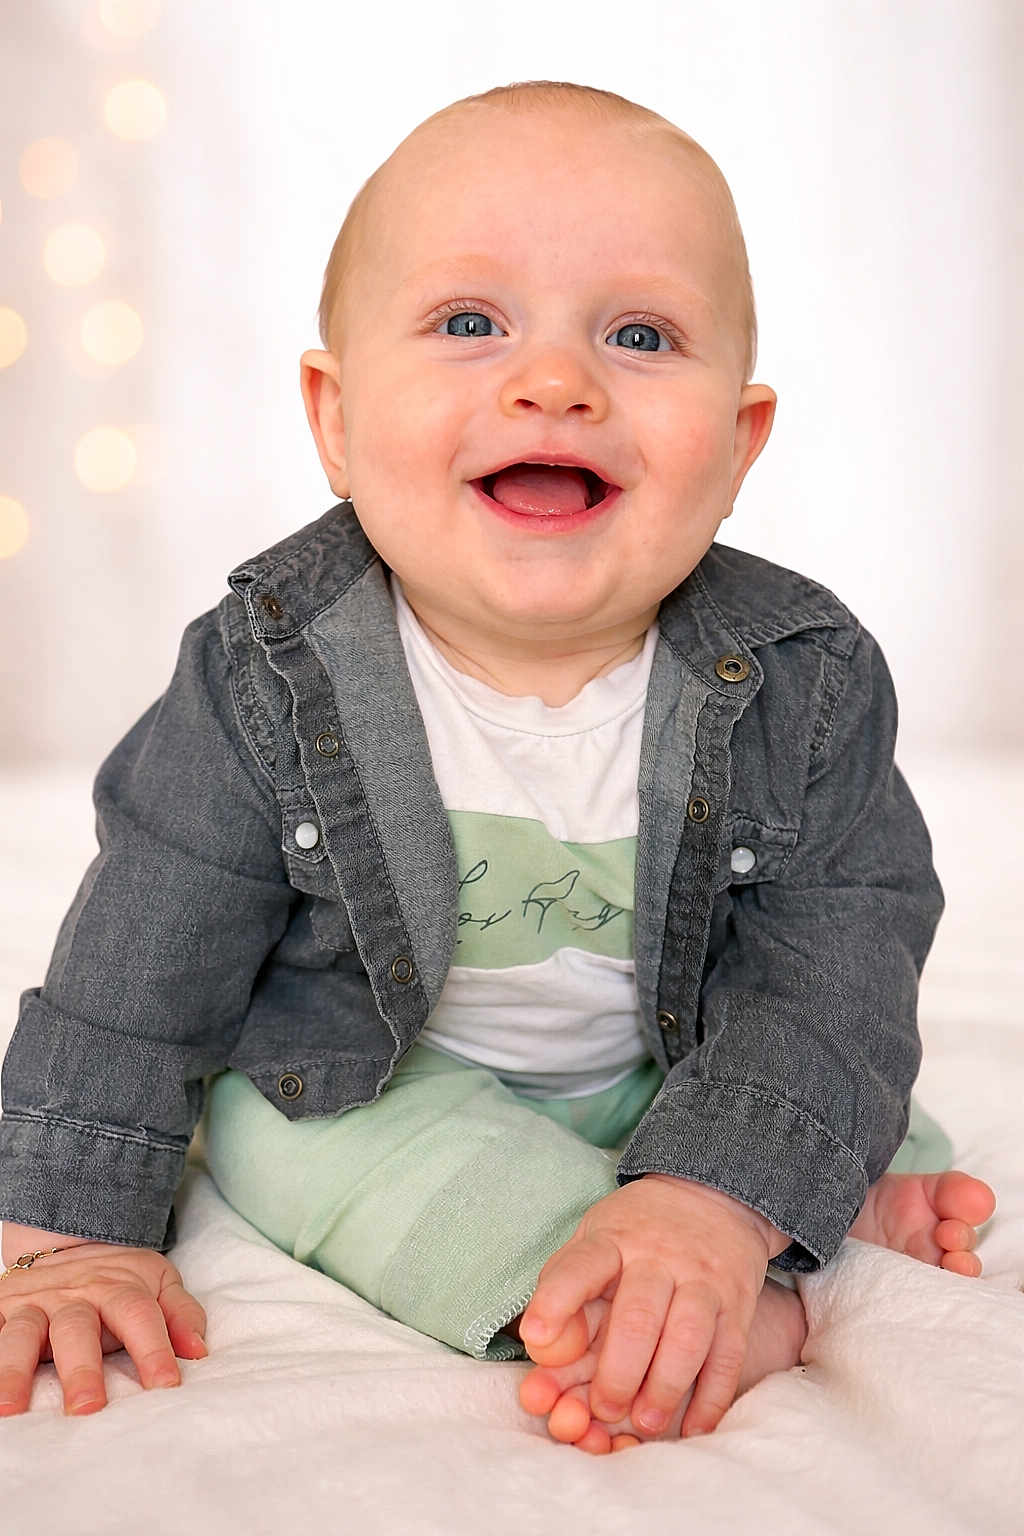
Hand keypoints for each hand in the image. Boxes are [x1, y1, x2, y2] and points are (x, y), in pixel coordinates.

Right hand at [0, 1243, 207, 1415]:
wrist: (65, 1238)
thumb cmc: (116, 1277)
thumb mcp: (157, 1282)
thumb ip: (181, 1314)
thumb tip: (198, 1351)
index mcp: (116, 1286)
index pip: (139, 1316)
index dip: (154, 1350)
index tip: (166, 1386)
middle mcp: (71, 1295)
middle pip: (77, 1329)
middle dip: (82, 1370)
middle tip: (88, 1409)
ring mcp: (31, 1304)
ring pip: (22, 1333)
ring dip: (14, 1370)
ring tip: (10, 1409)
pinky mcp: (0, 1311)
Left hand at [519, 1174, 785, 1437]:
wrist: (709, 1196)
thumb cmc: (635, 1234)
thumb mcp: (594, 1239)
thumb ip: (564, 1286)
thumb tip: (538, 1346)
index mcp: (613, 1238)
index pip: (582, 1265)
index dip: (557, 1300)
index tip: (537, 1337)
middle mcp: (659, 1256)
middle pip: (639, 1315)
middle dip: (618, 1372)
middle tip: (603, 1410)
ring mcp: (703, 1278)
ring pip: (688, 1337)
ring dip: (665, 1387)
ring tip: (645, 1421)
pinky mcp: (736, 1303)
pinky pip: (728, 1355)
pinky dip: (712, 1398)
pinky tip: (692, 1427)